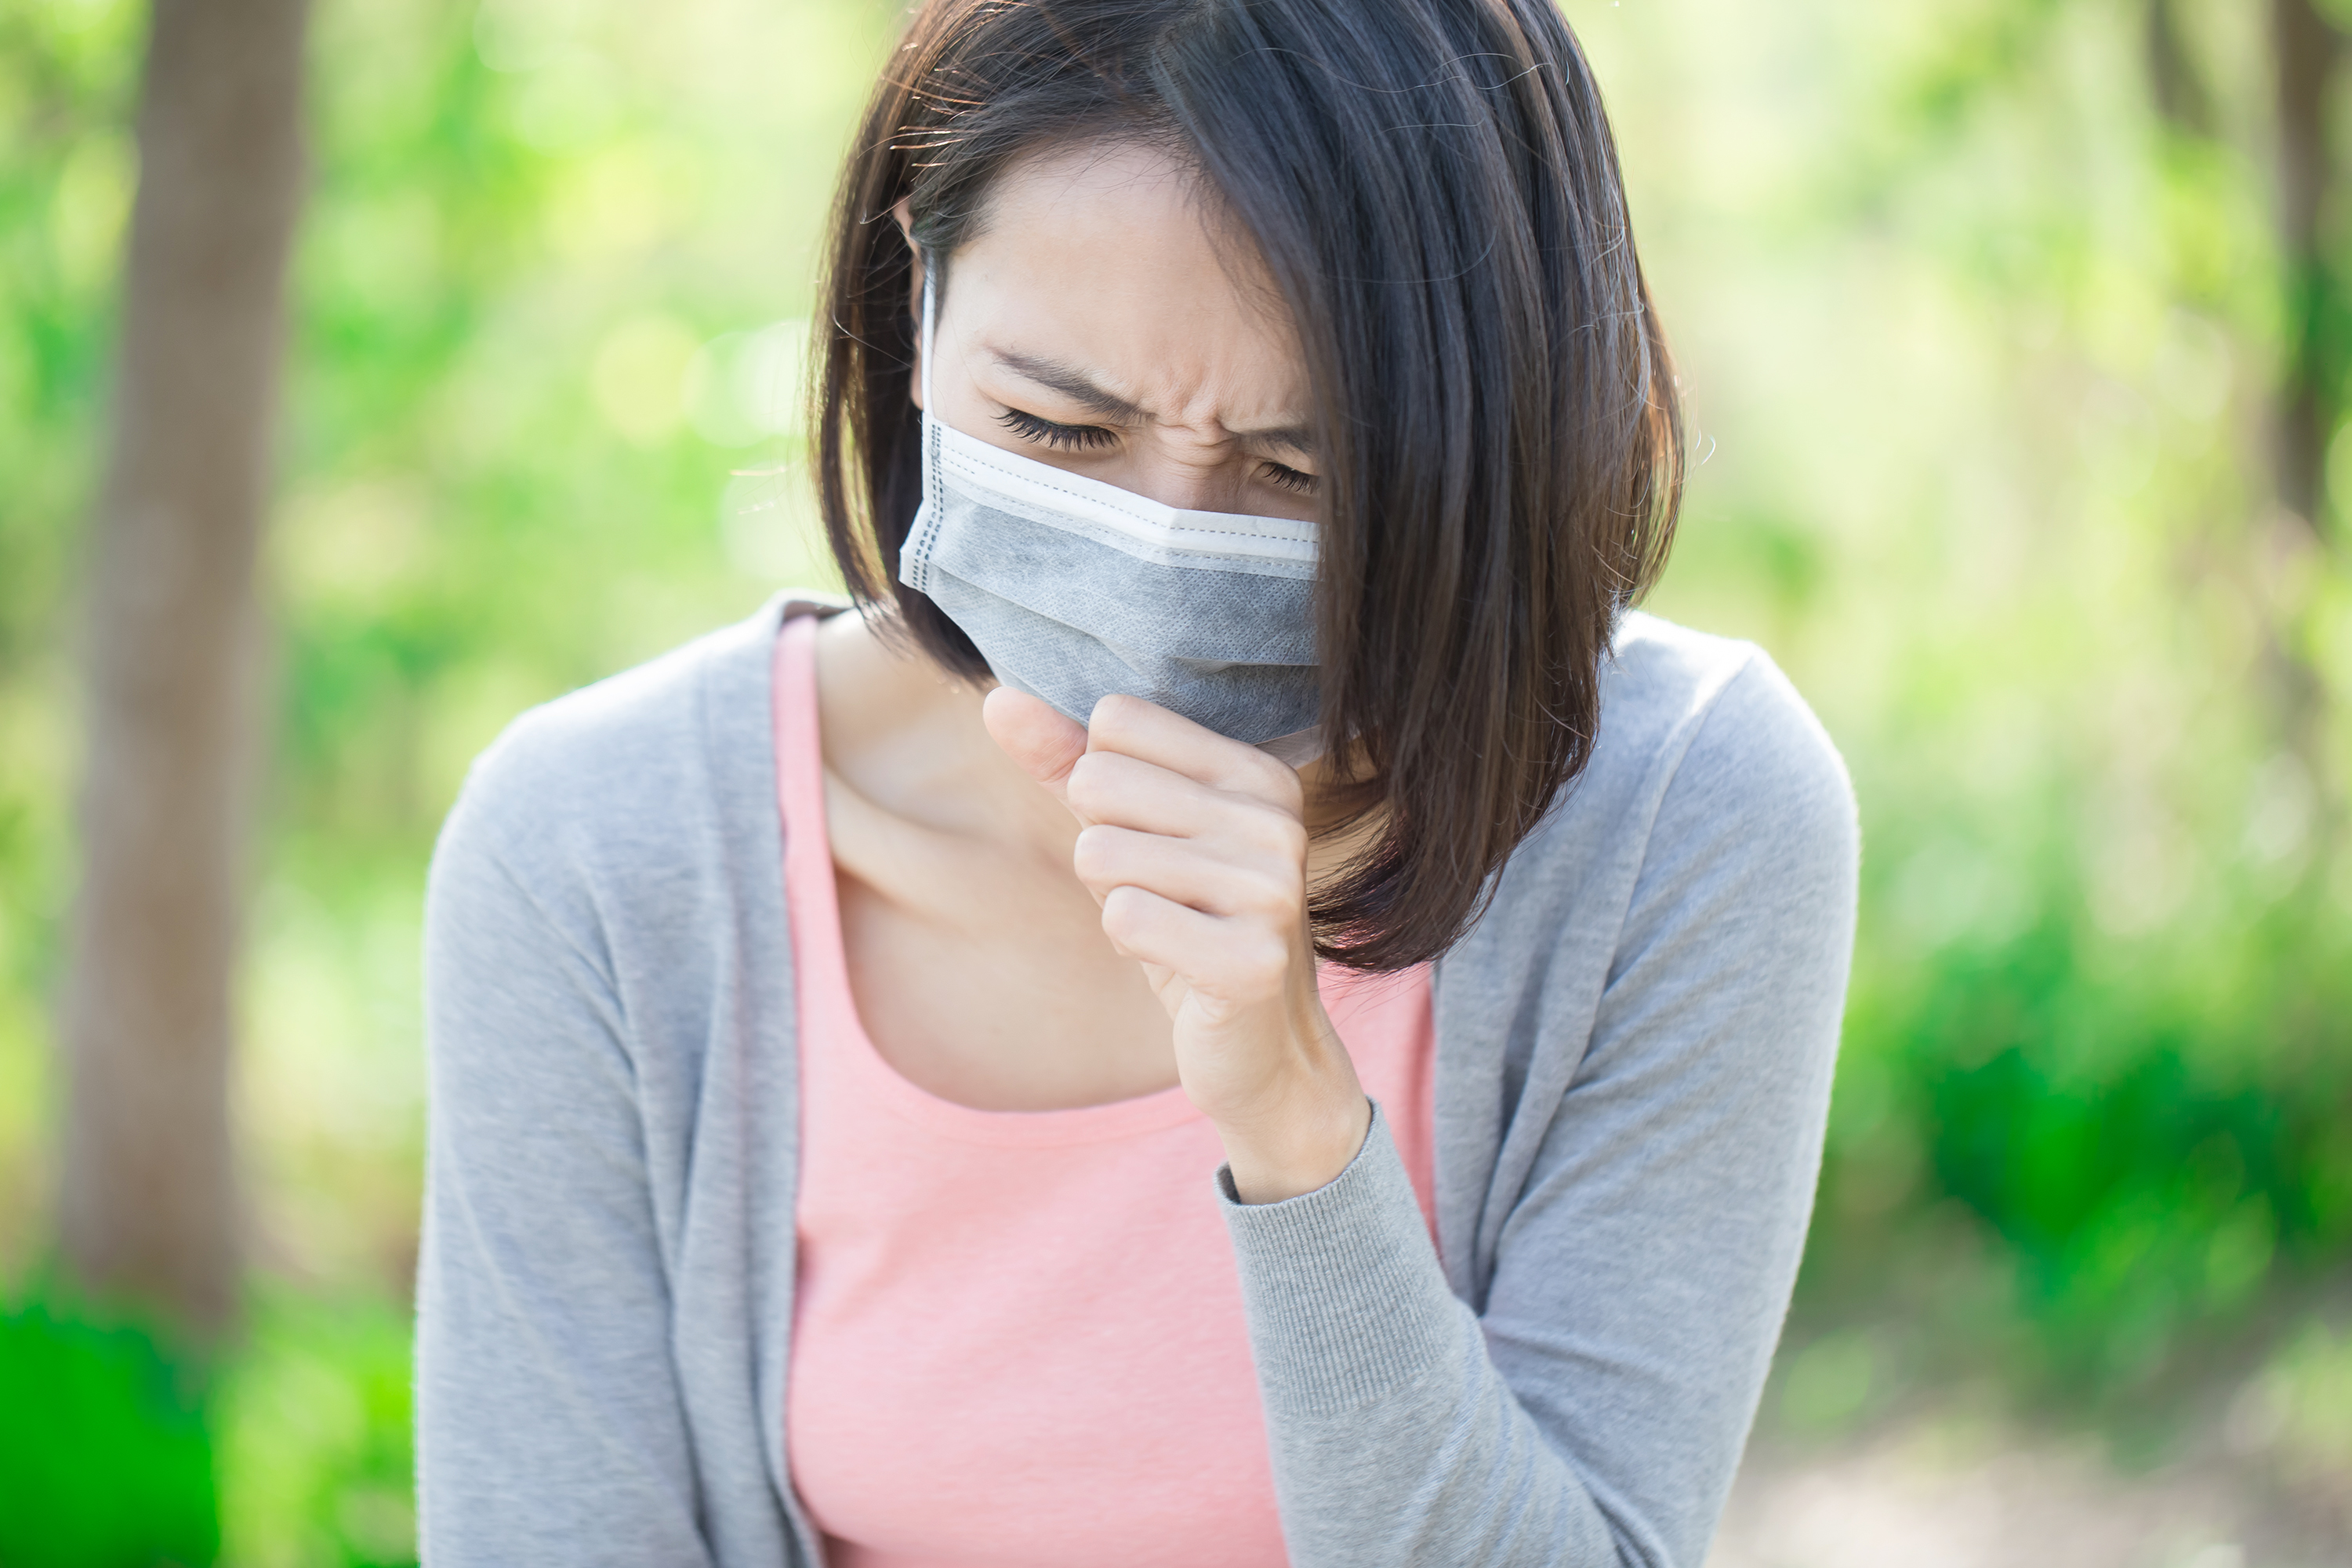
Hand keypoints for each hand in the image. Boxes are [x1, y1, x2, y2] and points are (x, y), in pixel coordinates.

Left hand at [985, 687, 1371, 1201]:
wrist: (1264, 1048)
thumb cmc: (1190, 924)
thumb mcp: (1129, 833)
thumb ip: (1067, 762)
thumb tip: (997, 699)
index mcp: (1259, 774)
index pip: (1114, 722)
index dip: (1104, 790)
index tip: (1157, 842)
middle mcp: (1277, 819)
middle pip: (1099, 782)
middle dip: (1101, 849)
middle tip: (1160, 895)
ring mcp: (1273, 889)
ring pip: (1101, 852)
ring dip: (1115, 901)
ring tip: (1172, 928)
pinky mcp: (1251, 959)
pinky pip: (1122, 917)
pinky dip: (1130, 945)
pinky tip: (1178, 966)